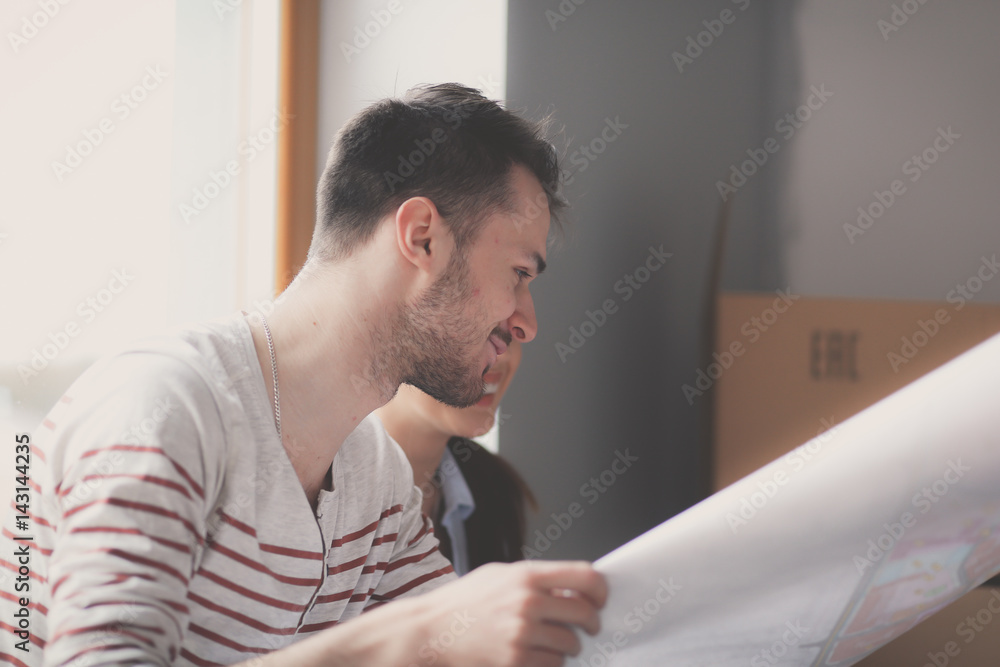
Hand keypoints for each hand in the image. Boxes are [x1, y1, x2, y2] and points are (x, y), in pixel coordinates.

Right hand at [411, 560, 607, 666]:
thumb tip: (571, 590)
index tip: (600, 598)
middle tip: (588, 625)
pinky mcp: (516, 661)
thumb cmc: (463, 602)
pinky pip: (552, 664)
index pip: (584, 576)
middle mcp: (527, 603)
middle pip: (584, 613)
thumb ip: (535, 580)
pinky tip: (534, 653)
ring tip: (551, 639)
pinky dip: (550, 661)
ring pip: (571, 644)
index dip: (600, 589)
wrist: (430, 630)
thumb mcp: (499, 575)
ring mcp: (522, 634)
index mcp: (526, 575)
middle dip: (592, 622)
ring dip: (568, 644)